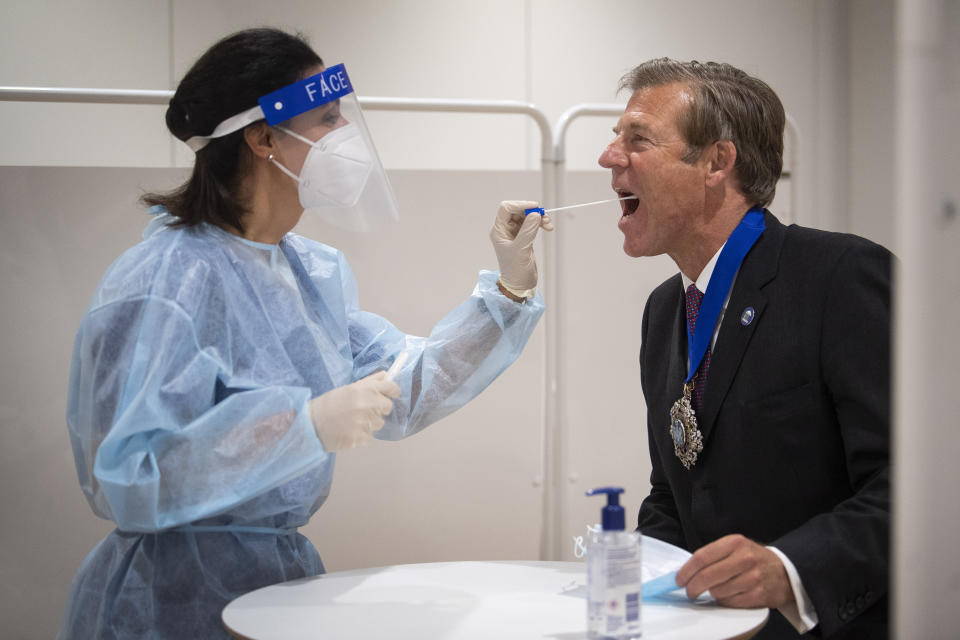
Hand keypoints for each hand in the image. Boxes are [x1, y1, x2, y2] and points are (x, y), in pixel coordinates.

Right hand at [308, 371, 400, 451]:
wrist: (311, 424)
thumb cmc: (329, 404)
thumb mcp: (348, 388)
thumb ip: (369, 381)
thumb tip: (386, 374)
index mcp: (365, 389)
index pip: (391, 388)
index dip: (393, 391)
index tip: (392, 394)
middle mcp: (367, 404)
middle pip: (387, 407)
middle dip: (379, 409)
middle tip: (364, 410)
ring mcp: (365, 422)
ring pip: (379, 423)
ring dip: (370, 423)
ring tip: (353, 421)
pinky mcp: (360, 437)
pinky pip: (370, 436)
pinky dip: (362, 435)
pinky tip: (349, 431)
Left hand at [489, 200, 553, 294]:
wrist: (520, 284)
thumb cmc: (515, 270)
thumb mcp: (521, 249)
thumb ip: (528, 230)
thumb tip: (535, 214)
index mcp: (499, 231)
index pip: (506, 209)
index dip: (520, 205)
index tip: (535, 207)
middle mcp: (505, 230)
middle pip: (517, 211)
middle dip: (531, 211)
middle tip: (544, 217)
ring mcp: (515, 234)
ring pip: (526, 217)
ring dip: (538, 217)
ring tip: (548, 224)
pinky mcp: (524, 238)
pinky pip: (531, 224)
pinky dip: (539, 224)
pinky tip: (547, 228)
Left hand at [676, 534, 792, 608]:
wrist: (785, 571)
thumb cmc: (753, 559)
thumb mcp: (735, 547)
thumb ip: (713, 555)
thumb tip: (686, 571)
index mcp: (735, 542)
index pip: (702, 557)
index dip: (686, 571)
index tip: (679, 579)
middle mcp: (745, 558)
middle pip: (707, 576)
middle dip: (693, 587)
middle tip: (690, 591)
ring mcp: (753, 577)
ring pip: (717, 591)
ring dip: (712, 594)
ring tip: (716, 590)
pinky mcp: (759, 595)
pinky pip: (730, 602)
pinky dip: (724, 602)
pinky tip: (728, 596)